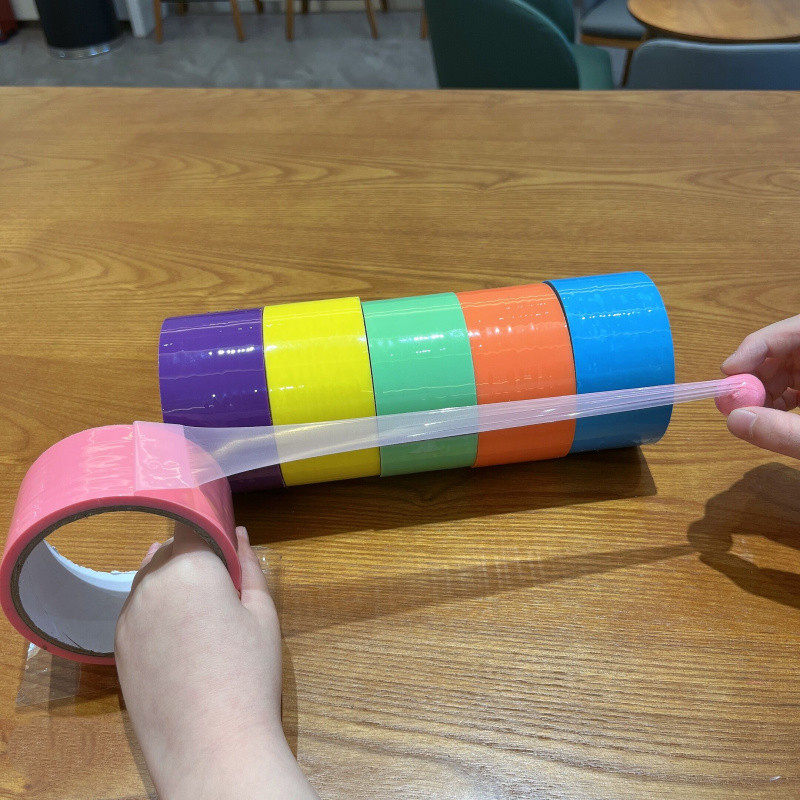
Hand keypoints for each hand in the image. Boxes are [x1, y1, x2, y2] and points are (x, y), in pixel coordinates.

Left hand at [115, 524, 317, 799]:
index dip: (210, 532)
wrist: (210, 745)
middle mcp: (150, 582)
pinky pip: (137, 612)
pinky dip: (155, 614)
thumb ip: (249, 565)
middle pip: (168, 551)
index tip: (226, 549)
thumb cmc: (249, 673)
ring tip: (201, 618)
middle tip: (221, 590)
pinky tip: (180, 641)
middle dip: (192, 559)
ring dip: (171, 584)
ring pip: (149, 581)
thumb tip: (239, 532)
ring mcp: (127, 615)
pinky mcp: (116, 647)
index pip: (192, 525)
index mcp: (190, 565)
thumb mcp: (262, 613)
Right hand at [722, 315, 799, 458]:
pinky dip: (774, 402)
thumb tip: (733, 421)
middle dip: (754, 373)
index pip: (792, 330)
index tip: (729, 371)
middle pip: (782, 351)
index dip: (757, 345)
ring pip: (784, 370)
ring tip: (746, 412)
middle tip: (730, 397)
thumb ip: (784, 431)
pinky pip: (793, 387)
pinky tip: (764, 417)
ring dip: (761, 390)